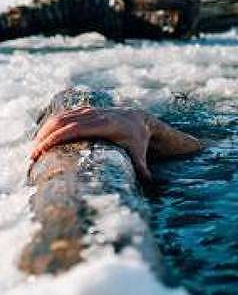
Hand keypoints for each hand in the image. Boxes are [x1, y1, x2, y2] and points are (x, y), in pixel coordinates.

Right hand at [31, 107, 152, 179]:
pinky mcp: (82, 111)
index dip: (56, 138)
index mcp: (106, 124)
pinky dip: (49, 126)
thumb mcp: (140, 153)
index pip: (75, 129)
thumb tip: (148, 183)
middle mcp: (94, 115)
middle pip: (62, 122)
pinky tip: (41, 140)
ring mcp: (87, 111)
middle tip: (32, 157)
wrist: (139, 119)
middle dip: (44, 138)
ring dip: (44, 132)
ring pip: (59, 117)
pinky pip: (62, 116)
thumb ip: (142, 168)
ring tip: (34, 151)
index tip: (41, 150)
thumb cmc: (138, 140)